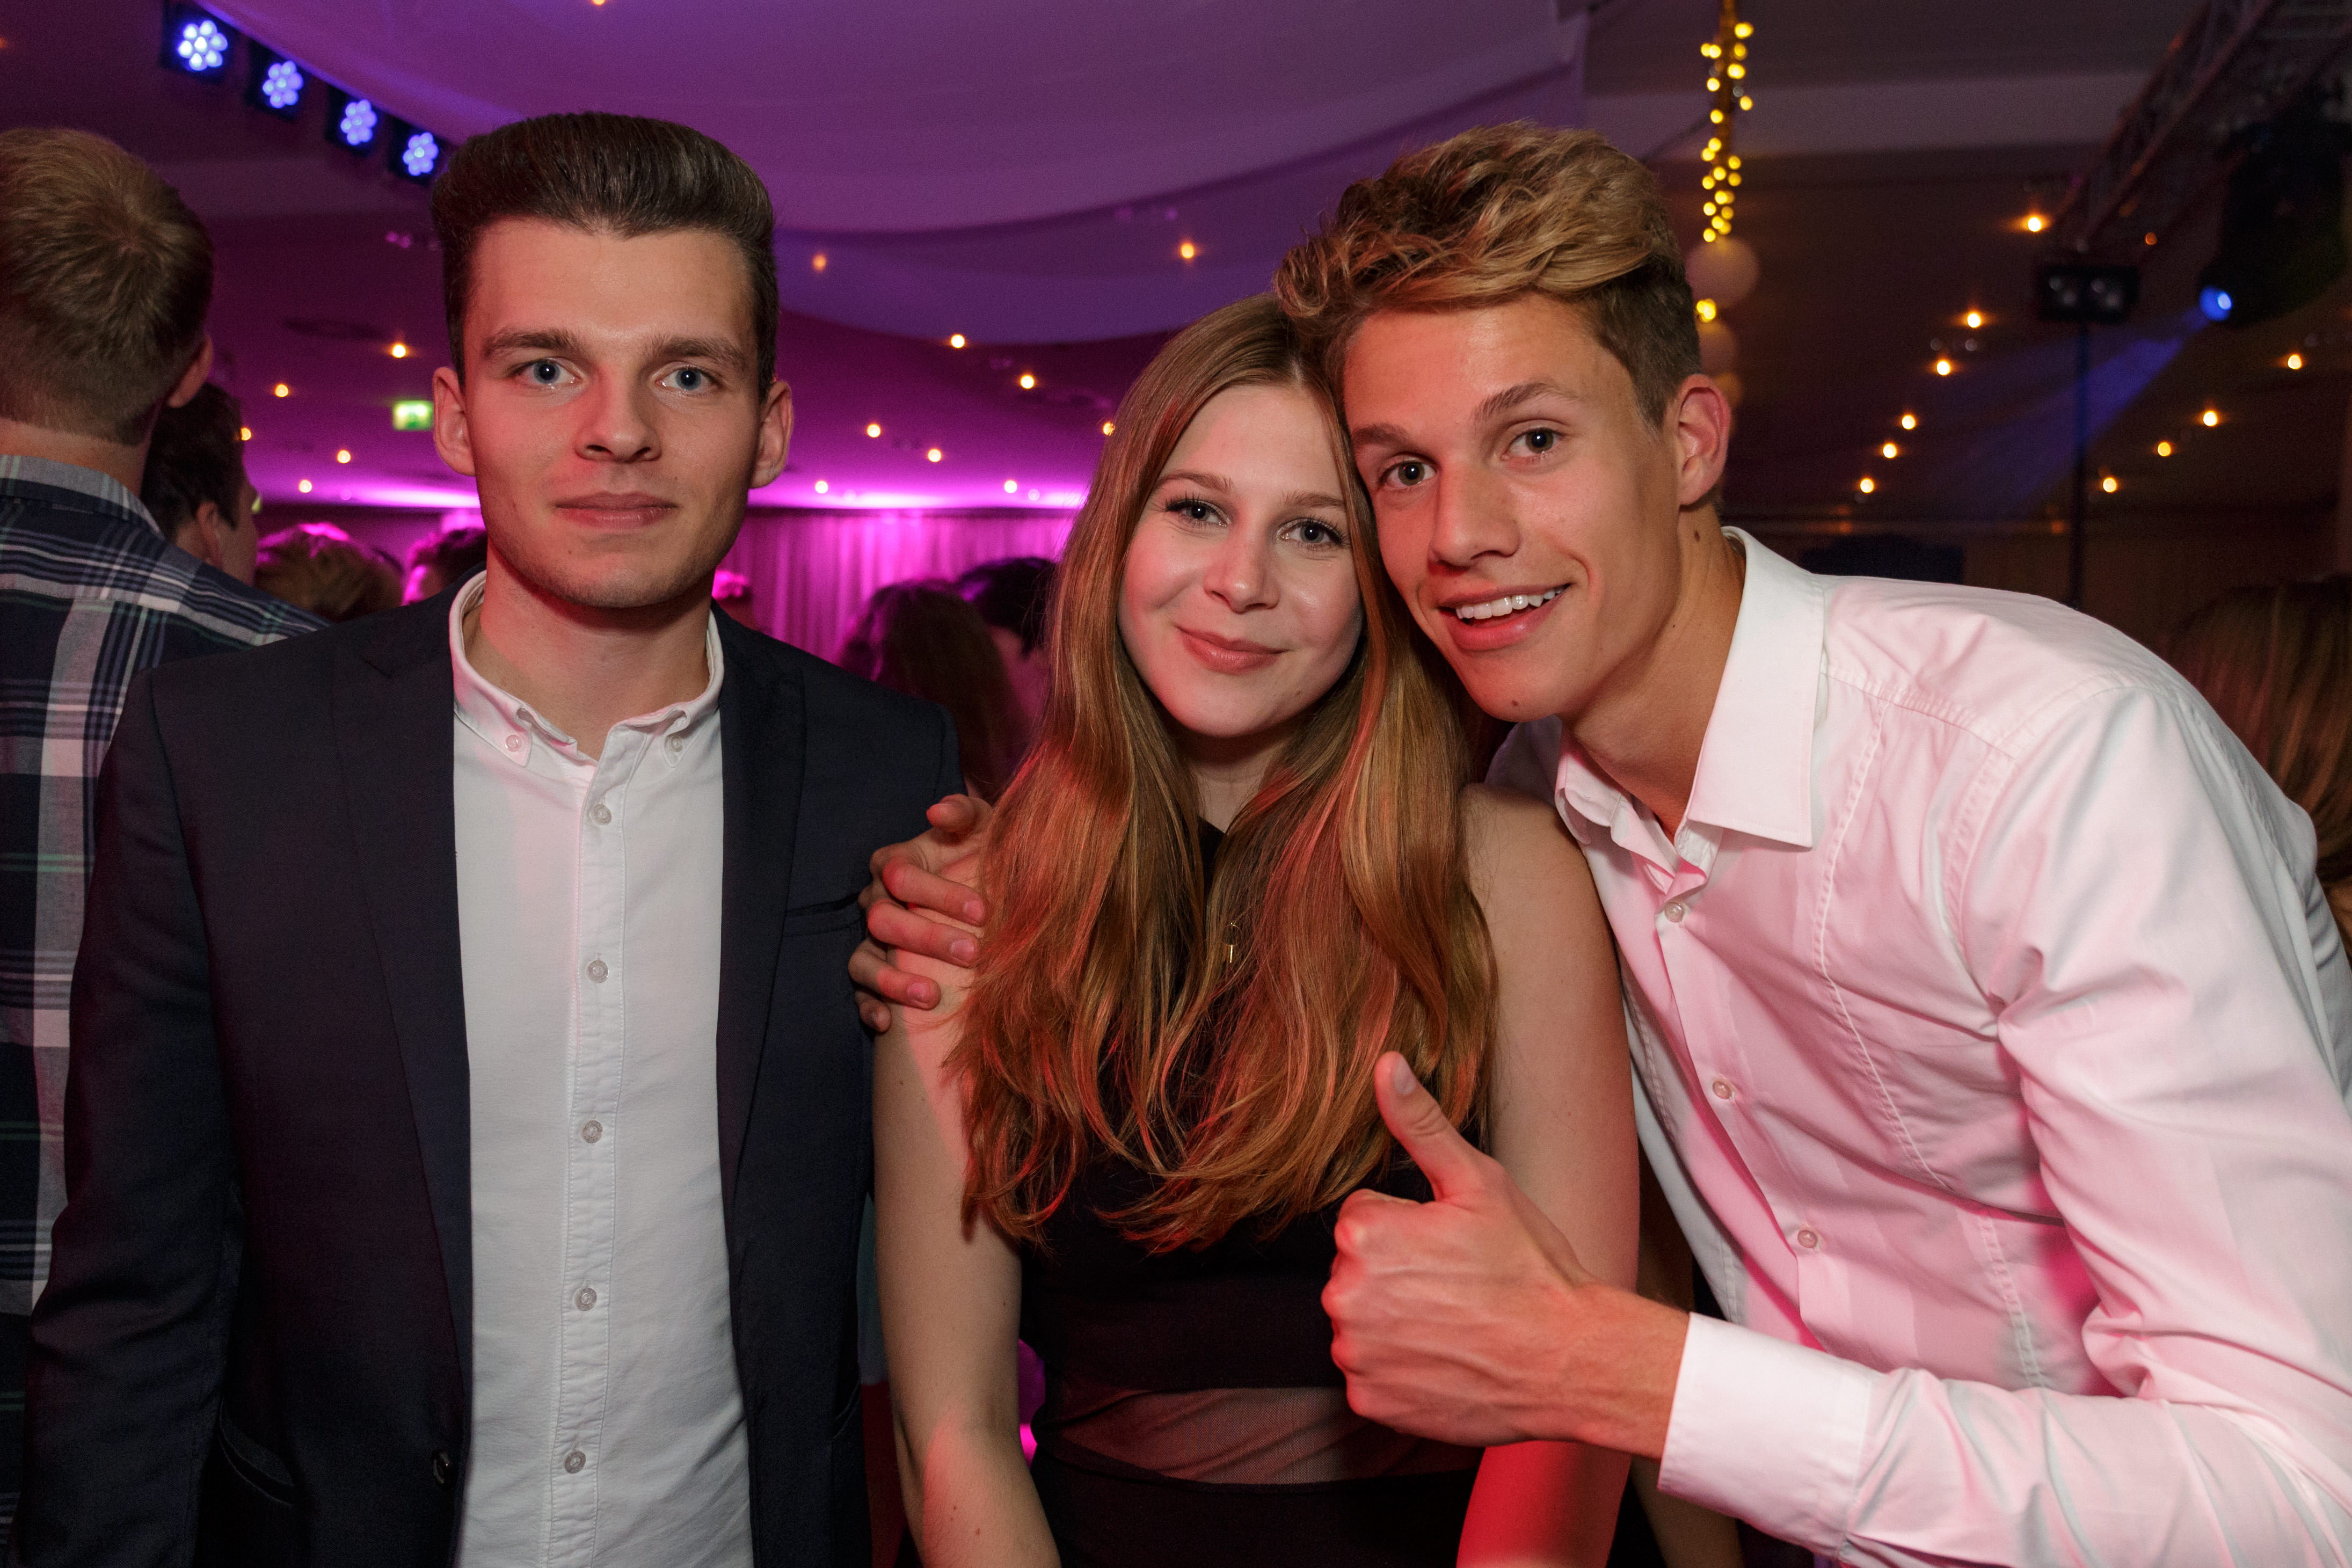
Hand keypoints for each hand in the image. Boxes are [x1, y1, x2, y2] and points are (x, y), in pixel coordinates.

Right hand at [851, 794, 994, 1031]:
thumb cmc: (982, 861)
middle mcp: (878, 899)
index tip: (983, 911)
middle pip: (884, 918)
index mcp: (898, 863)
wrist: (988, 902)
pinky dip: (870, 1005)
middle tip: (973, 953)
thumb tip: (936, 810)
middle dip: (927, 936)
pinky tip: (888, 1022)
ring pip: (865, 958)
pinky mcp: (871, 973)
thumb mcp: (982, 831)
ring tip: (930, 995)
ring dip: (894, 979)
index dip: (939, 892)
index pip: (901, 873)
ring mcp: (872, 939)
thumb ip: (963, 813)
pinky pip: (858, 991)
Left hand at [1324, 1053, 1685, 1458]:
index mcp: (1364, 1236)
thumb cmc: (1529, 1268)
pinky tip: (1445, 1360)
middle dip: (1397, 1274)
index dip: (1408, 1228)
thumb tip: (1385, 1065)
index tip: (1449, 1246)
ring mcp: (1356, 1354)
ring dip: (1395, 1323)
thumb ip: (1420, 1124)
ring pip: (1362, 1322)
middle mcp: (1344, 1296)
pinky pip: (1370, 1374)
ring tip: (1455, 1323)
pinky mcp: (1370, 1400)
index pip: (1362, 1219)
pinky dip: (1400, 1371)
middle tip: (1457, 1285)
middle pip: (1356, 1271)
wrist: (1570, 1359)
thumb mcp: (1479, 1182)